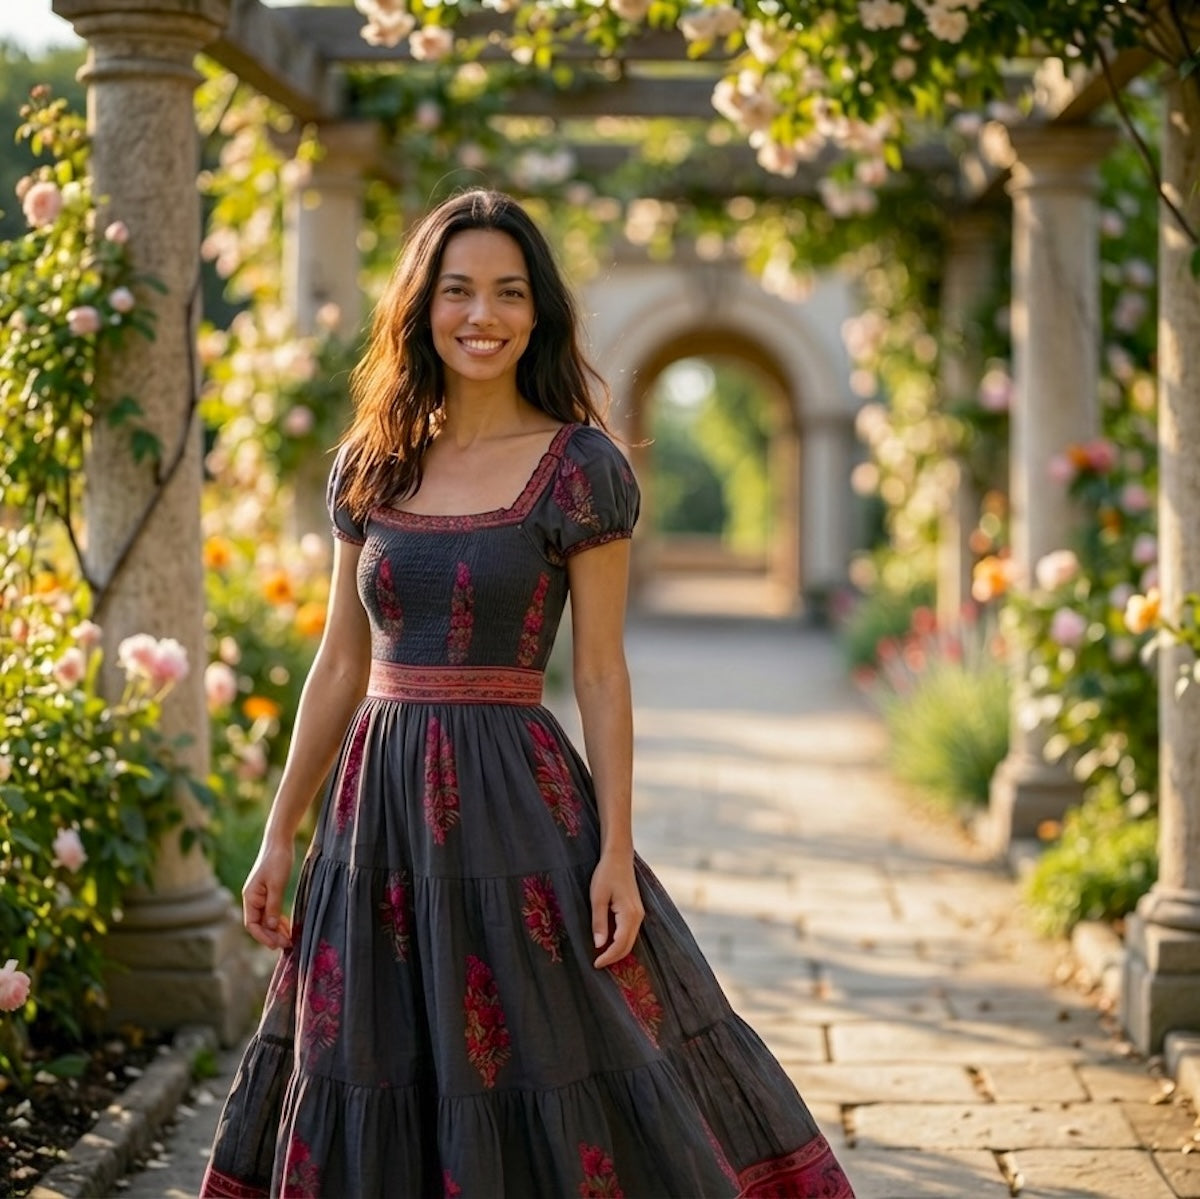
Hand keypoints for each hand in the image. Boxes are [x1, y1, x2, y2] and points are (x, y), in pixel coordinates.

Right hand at [242, 840, 294, 950]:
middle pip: (259, 924)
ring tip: (289, 940)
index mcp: (250, 897)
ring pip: (266, 919)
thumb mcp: (277, 884)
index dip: (263, 937)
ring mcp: (260, 896)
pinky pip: (272, 912)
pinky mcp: (269, 892)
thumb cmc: (277, 860)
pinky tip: (288, 927)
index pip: (251, 924)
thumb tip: (272, 926)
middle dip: (272, 936)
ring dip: (276, 930)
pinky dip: (279, 921)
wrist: (279, 841)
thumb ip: (273, 906)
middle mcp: (253, 899)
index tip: (276, 945)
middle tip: (288, 944)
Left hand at [590, 851, 643, 968]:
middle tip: (597, 964)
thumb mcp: (597, 898)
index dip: (608, 957)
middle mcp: (638, 917)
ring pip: (630, 940)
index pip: (620, 944)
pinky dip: (620, 941)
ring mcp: (639, 914)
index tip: (595, 964)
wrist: (618, 857)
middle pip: (628, 946)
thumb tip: (599, 945)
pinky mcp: (636, 911)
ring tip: (601, 957)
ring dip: (617, 950)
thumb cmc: (606, 875)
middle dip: (614, 958)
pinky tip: (609, 942)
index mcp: (629, 915)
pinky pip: (630, 932)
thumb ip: (599, 922)